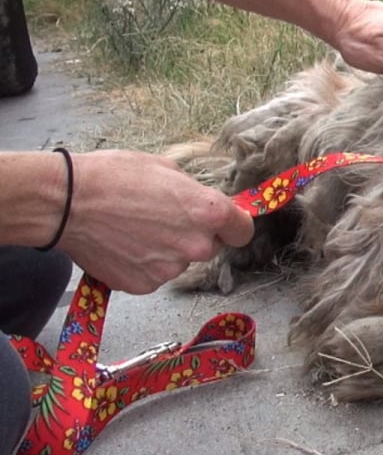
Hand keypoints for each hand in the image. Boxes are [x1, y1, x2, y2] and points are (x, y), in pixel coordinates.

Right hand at [57, 150, 253, 293]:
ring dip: (165, 250)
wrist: (67, 203)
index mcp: (209, 212)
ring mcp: (170, 269)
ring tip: (134, 229)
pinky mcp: (144, 285)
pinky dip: (142, 264)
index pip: (243, 230)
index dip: (234, 226)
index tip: (226, 225)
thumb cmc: (114, 177)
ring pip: (178, 261)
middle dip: (191, 235)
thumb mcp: (167, 169)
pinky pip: (153, 274)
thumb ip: (194, 192)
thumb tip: (203, 203)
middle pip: (208, 246)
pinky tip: (123, 245)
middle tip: (161, 218)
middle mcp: (195, 245)